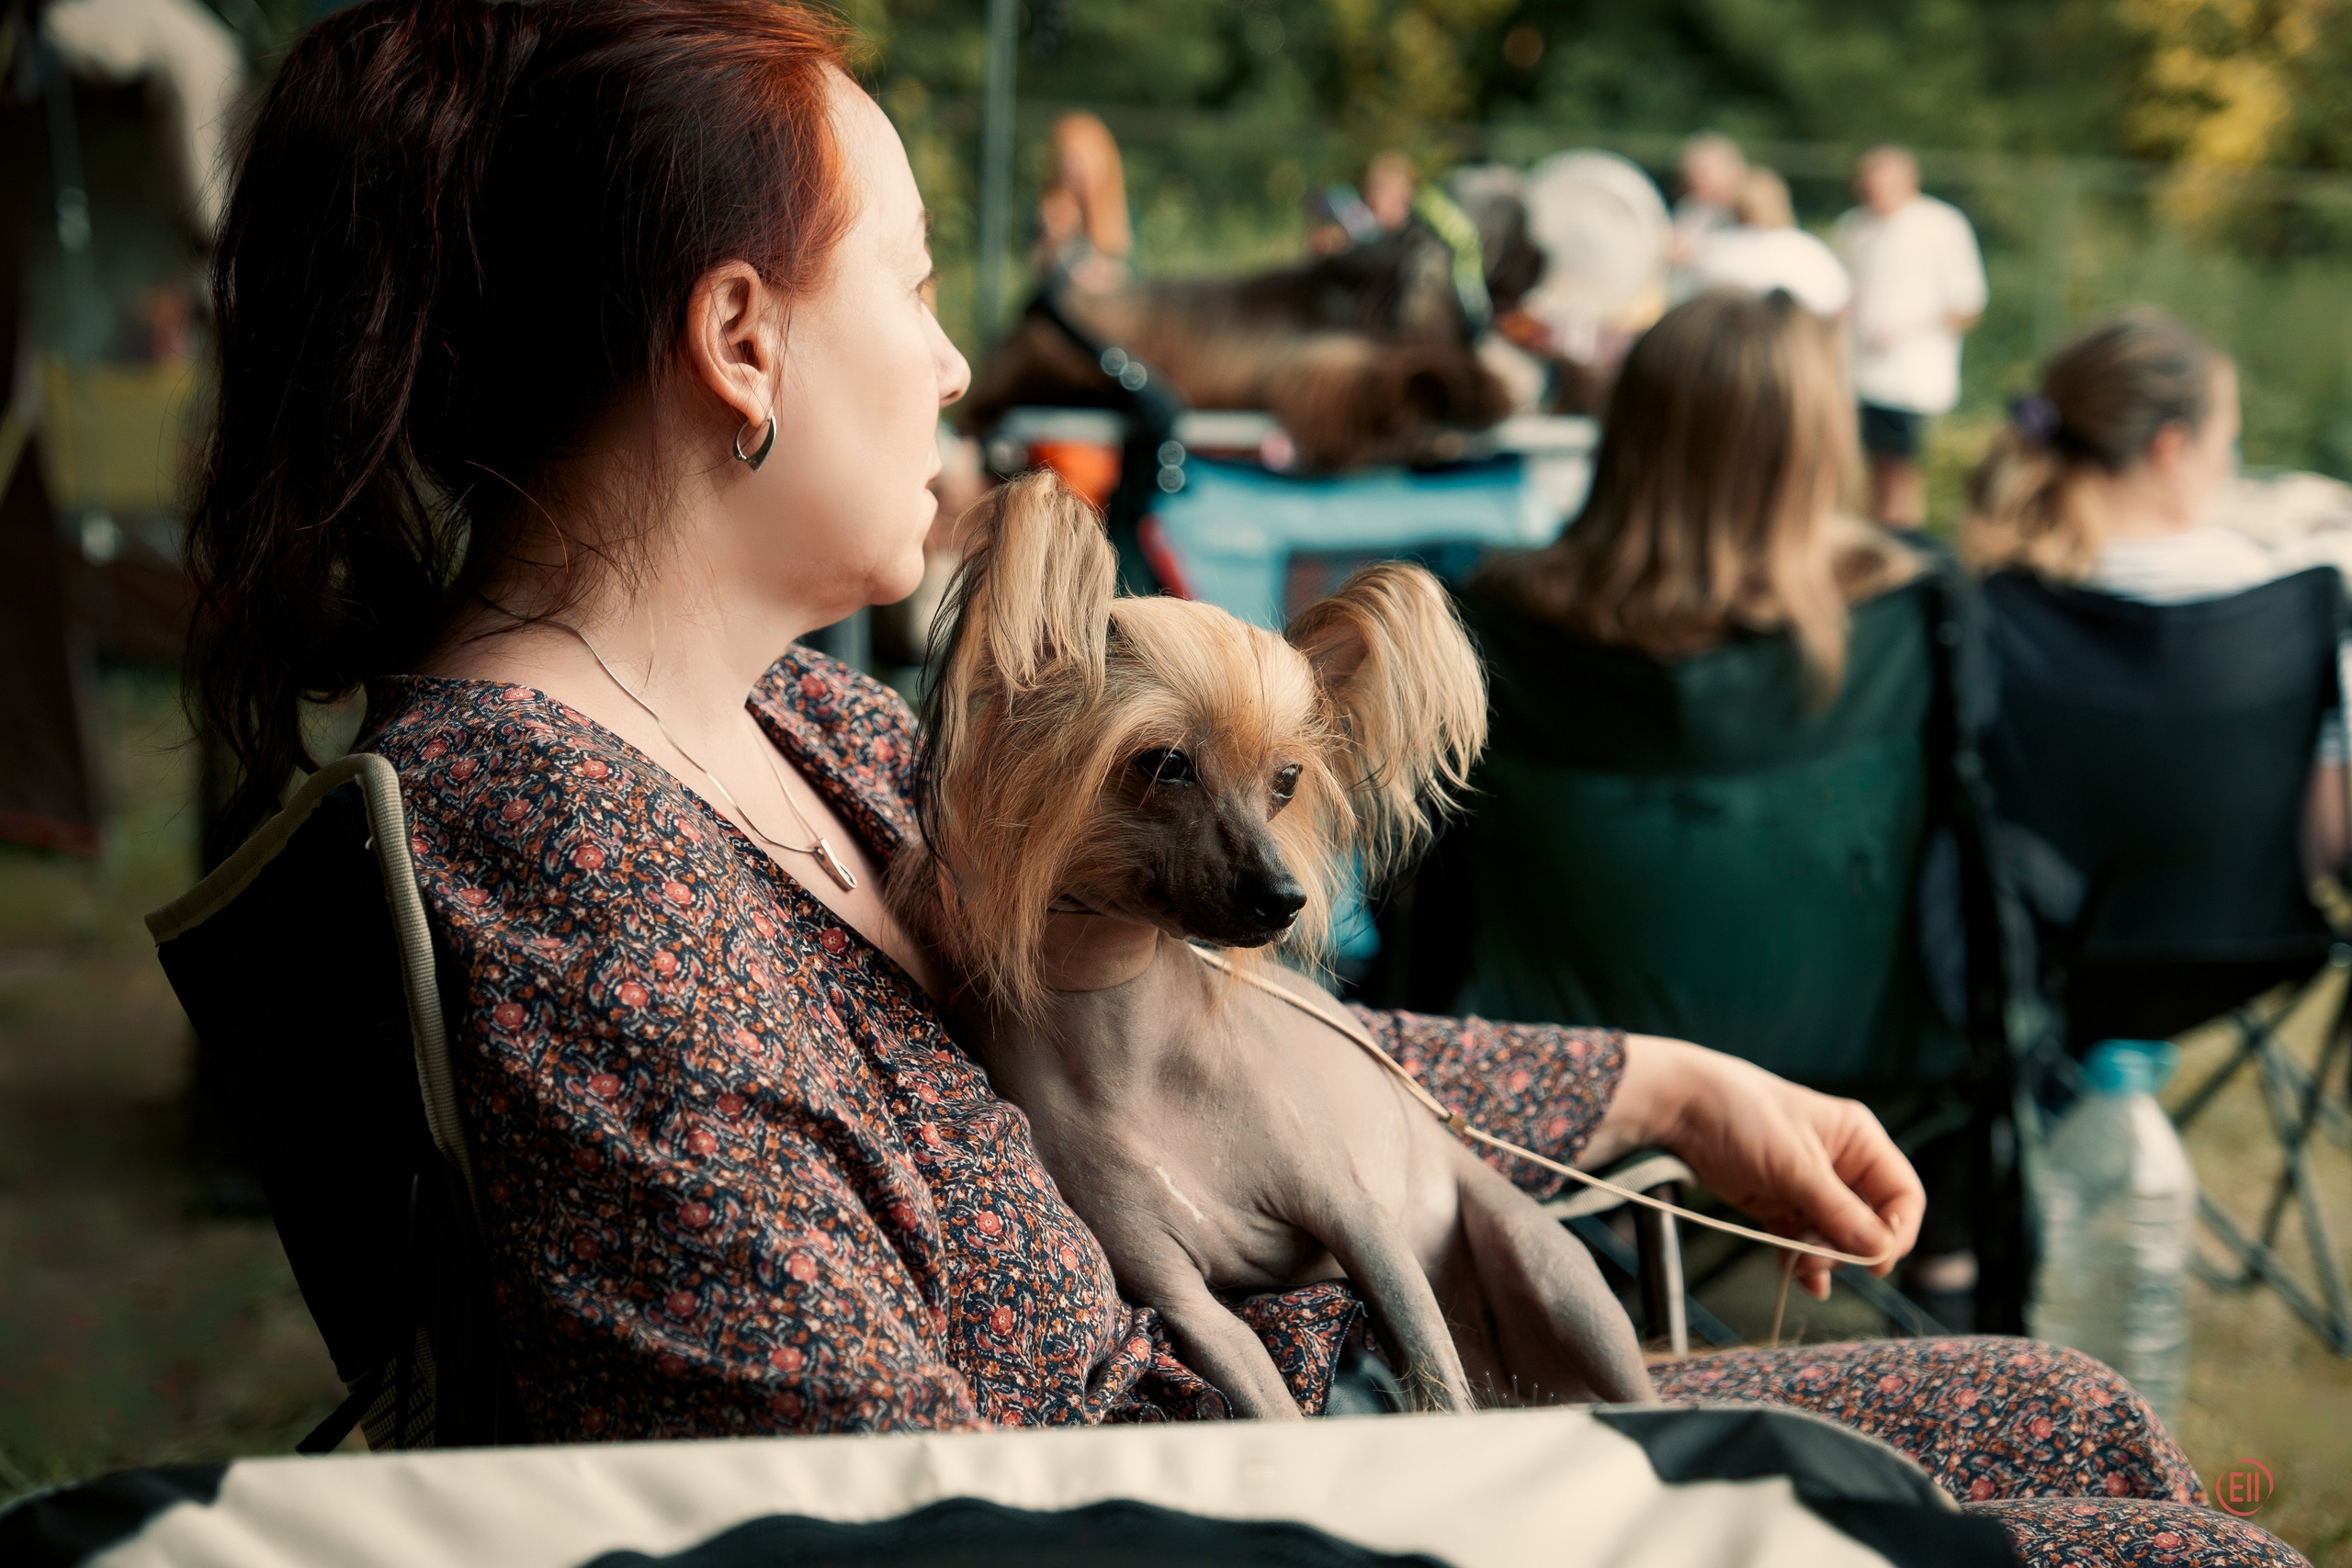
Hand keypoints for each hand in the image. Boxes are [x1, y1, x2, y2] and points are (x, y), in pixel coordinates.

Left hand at [1584, 1036, 1924, 1299]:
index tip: (1877, 1262)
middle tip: (1816, 1259)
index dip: (1897, 1232)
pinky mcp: (1781, 1204)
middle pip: (1870, 1224)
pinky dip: (1803, 1260)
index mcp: (1859, 1141)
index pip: (1902, 1195)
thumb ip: (1839, 1211)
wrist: (1680, 1110)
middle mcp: (1842, 1165)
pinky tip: (1801, 1276)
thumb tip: (1881, 1251)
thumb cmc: (1742, 1117)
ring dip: (1822, 1257)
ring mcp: (1810, 1187)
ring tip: (1797, 1263)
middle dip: (1849, 1249)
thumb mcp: (1795, 1165)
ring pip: (1837, 1238)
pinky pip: (1805, 1241)